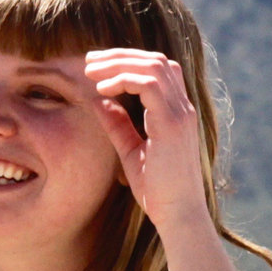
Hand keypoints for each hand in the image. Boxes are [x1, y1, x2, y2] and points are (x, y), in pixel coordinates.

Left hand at [84, 49, 207, 230]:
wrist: (178, 215)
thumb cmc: (157, 190)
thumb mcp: (131, 152)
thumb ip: (118, 125)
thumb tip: (98, 101)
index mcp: (176, 112)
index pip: (158, 69)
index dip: (128, 61)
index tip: (97, 67)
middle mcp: (183, 108)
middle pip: (156, 59)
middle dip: (120, 55)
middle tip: (88, 61)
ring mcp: (181, 114)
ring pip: (153, 66)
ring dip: (118, 63)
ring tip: (90, 70)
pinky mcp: (174, 124)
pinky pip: (149, 85)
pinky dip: (123, 80)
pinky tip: (102, 89)